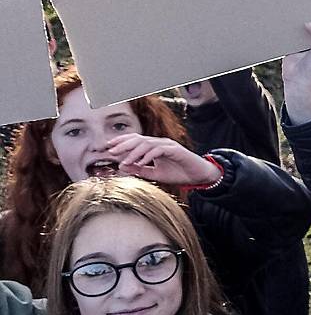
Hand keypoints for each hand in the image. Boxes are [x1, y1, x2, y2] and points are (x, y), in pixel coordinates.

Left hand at [107, 134, 221, 185]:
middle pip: (138, 139)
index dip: (121, 142)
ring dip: (133, 152)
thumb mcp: (155, 174)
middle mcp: (159, 142)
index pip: (135, 140)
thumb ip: (140, 170)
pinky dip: (147, 156)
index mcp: (154, 147)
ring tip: (124, 162)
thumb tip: (122, 168)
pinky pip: (158, 150)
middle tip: (110, 151)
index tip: (107, 148)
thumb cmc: (179, 174)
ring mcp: (167, 144)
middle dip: (122, 144)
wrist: (198, 176)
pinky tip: (140, 163)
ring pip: (146, 143)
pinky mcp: (175, 149)